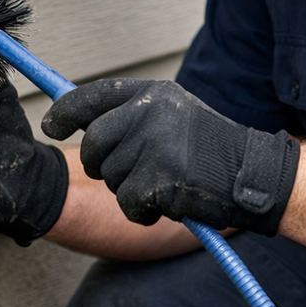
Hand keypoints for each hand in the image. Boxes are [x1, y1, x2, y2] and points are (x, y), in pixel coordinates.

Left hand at [41, 78, 299, 233]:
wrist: (253, 175)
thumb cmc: (212, 151)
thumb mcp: (174, 116)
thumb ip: (134, 116)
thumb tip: (82, 126)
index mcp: (154, 94)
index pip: (93, 97)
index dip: (66, 112)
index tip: (52, 126)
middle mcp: (152, 113)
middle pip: (93, 143)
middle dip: (99, 164)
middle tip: (124, 174)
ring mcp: (155, 145)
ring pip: (109, 176)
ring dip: (128, 190)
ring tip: (161, 185)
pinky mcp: (160, 179)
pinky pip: (126, 203)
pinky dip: (141, 212)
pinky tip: (166, 205)